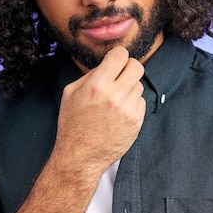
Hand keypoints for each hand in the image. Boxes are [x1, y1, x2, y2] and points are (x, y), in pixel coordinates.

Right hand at [51, 46, 145, 179]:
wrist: (80, 156)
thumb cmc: (72, 124)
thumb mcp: (71, 93)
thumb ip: (91, 74)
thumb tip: (108, 64)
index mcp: (97, 85)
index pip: (120, 55)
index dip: (118, 55)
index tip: (115, 60)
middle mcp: (115, 96)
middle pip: (136, 66)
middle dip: (129, 67)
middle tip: (121, 74)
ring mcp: (128, 110)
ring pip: (139, 85)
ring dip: (129, 87)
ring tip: (115, 99)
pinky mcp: (136, 122)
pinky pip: (141, 102)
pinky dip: (132, 103)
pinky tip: (119, 112)